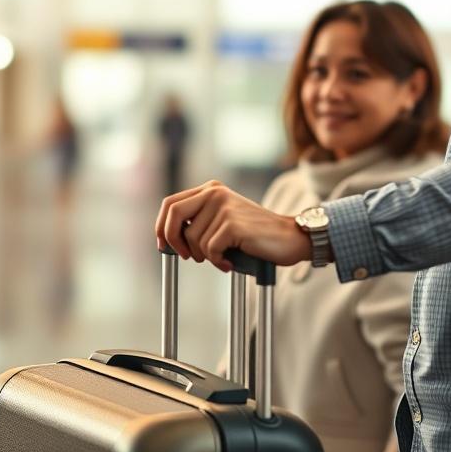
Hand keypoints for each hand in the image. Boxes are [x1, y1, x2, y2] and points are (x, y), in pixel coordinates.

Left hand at [155, 180, 310, 270]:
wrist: (289, 237)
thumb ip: (199, 221)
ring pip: (194, 239)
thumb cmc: (255, 235)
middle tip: (187, 256)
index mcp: (210, 189)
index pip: (170, 203)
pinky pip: (210, 250)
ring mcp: (224, 206)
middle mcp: (214, 193)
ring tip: (223, 258)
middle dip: (174, 241)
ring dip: (205, 257)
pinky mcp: (232, 224)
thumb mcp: (223, 220)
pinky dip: (218, 262)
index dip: (161, 226)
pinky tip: (230, 262)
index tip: (163, 245)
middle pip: (173, 216)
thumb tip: (167, 239)